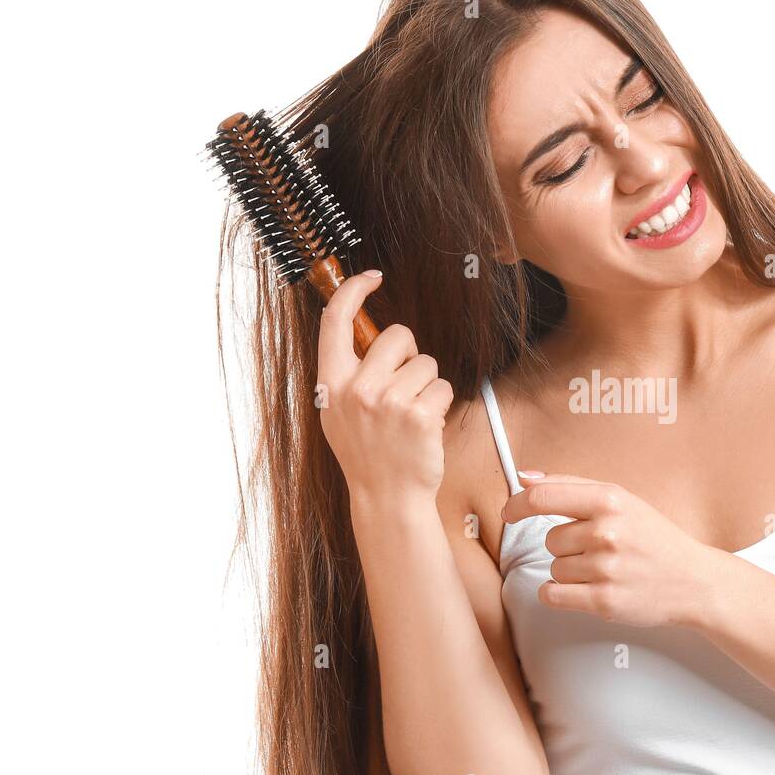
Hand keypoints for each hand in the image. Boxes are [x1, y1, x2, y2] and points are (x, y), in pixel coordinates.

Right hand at [315, 271, 453, 505]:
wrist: (387, 496)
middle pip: (398, 335)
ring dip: (427, 384)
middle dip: (409, 355)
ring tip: (412, 414)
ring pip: (426, 362)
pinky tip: (425, 426)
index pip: (335, 320)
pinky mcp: (419, 414)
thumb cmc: (367, 452)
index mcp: (332, 382)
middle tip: (403, 388)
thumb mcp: (338, 411)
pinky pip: (442, 386)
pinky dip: (440, 403)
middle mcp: (357, 388)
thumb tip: (361, 330)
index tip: (371, 277)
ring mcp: (388, 401)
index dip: (353, 290)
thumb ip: (347, 374)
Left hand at [500, 474, 716, 627]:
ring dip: (571, 572)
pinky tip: (587, 589)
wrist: (693, 580)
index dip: (517, 505)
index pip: (543, 497)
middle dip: (568, 547)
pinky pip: (553, 595)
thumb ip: (572, 486)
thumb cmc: (655, 539)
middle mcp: (607, 532)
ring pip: (554, 569)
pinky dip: (560, 594)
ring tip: (605, 570)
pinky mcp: (603, 601)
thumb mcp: (622, 500)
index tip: (509, 513)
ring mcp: (606, 568)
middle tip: (601, 550)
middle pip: (550, 540)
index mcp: (610, 500)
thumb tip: (525, 477)